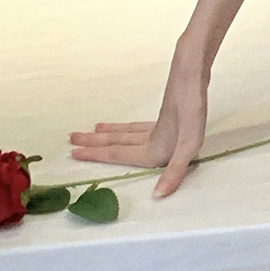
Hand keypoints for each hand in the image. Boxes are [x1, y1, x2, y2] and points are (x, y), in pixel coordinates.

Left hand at [69, 39, 210, 197]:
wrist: (197, 74)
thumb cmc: (193, 105)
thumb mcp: (189, 143)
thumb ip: (175, 171)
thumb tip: (160, 196)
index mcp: (160, 152)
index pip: (119, 155)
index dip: (97, 155)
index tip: (75, 153)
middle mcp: (158, 145)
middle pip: (118, 146)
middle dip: (95, 146)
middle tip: (72, 140)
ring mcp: (160, 131)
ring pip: (125, 137)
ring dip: (106, 137)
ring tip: (87, 134)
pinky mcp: (164, 119)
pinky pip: (135, 128)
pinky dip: (121, 129)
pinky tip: (111, 128)